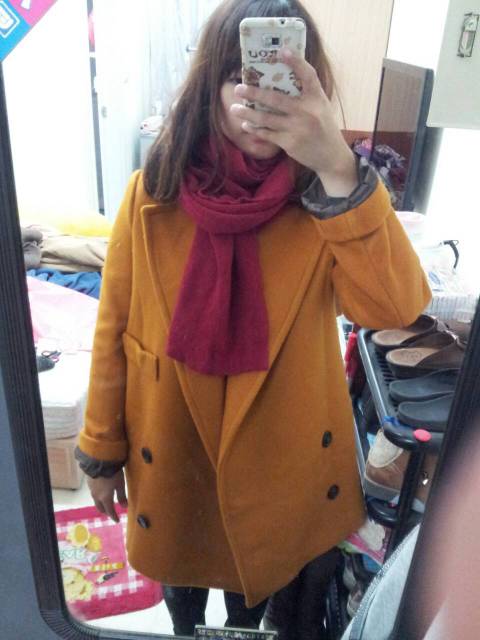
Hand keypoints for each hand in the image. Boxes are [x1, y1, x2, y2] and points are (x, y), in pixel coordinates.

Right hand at [87, 469, 127, 522]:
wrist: (99, 461)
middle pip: (101, 507)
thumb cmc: (112, 473)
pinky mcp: (89, 483)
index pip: (110, 511)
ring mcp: (91, 489)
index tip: (117, 520)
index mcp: (105, 498)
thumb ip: (122, 496)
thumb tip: (124, 507)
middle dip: (106, 511)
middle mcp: (96, 496)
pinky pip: (93, 493)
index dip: (114, 516)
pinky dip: (98, 496)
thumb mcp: (120, 484)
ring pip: (96, 500)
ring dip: (101, 504)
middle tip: (111, 513)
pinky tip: (101, 492)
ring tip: (106, 503)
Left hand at [231, 48, 358, 196]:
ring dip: (248, 113)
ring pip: (266, 118)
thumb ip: (306, 94)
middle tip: (238, 87)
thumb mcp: (321, 107)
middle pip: (276, 99)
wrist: (331, 156)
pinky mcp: (290, 143)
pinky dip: (255, 129)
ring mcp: (297, 128)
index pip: (308, 75)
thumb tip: (281, 79)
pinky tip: (246, 124)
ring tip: (234, 108)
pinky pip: (267, 134)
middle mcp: (307, 112)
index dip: (296, 61)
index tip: (282, 51)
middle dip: (254, 93)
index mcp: (317, 98)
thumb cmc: (323, 127)